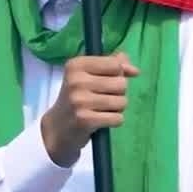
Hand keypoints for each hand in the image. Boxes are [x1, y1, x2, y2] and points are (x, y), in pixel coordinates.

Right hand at [40, 52, 139, 166]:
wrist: (58, 127)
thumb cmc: (78, 96)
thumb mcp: (90, 74)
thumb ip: (113, 65)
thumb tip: (134, 70)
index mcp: (76, 65)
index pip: (115, 64)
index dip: (118, 74)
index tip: (107, 80)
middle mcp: (76, 80)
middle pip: (121, 84)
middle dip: (118, 93)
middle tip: (102, 98)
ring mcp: (79, 100)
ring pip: (122, 101)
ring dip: (117, 108)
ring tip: (102, 110)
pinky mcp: (84, 120)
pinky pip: (118, 118)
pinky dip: (114, 120)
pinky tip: (101, 120)